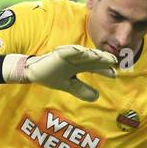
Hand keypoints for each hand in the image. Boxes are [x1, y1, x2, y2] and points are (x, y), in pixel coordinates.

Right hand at [3, 45, 117, 101]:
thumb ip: (81, 90)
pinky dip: (74, 50)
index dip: (104, 70)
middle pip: (92, 58)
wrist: (32, 72)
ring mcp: (67, 55)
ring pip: (83, 54)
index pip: (95, 66)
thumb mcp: (68, 85)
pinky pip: (67, 51)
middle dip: (103, 59)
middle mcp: (75, 59)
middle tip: (114, 61)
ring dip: (93, 54)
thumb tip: (97, 97)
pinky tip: (82, 51)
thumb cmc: (50, 76)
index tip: (114, 74)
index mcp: (78, 65)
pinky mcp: (58, 53)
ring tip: (102, 56)